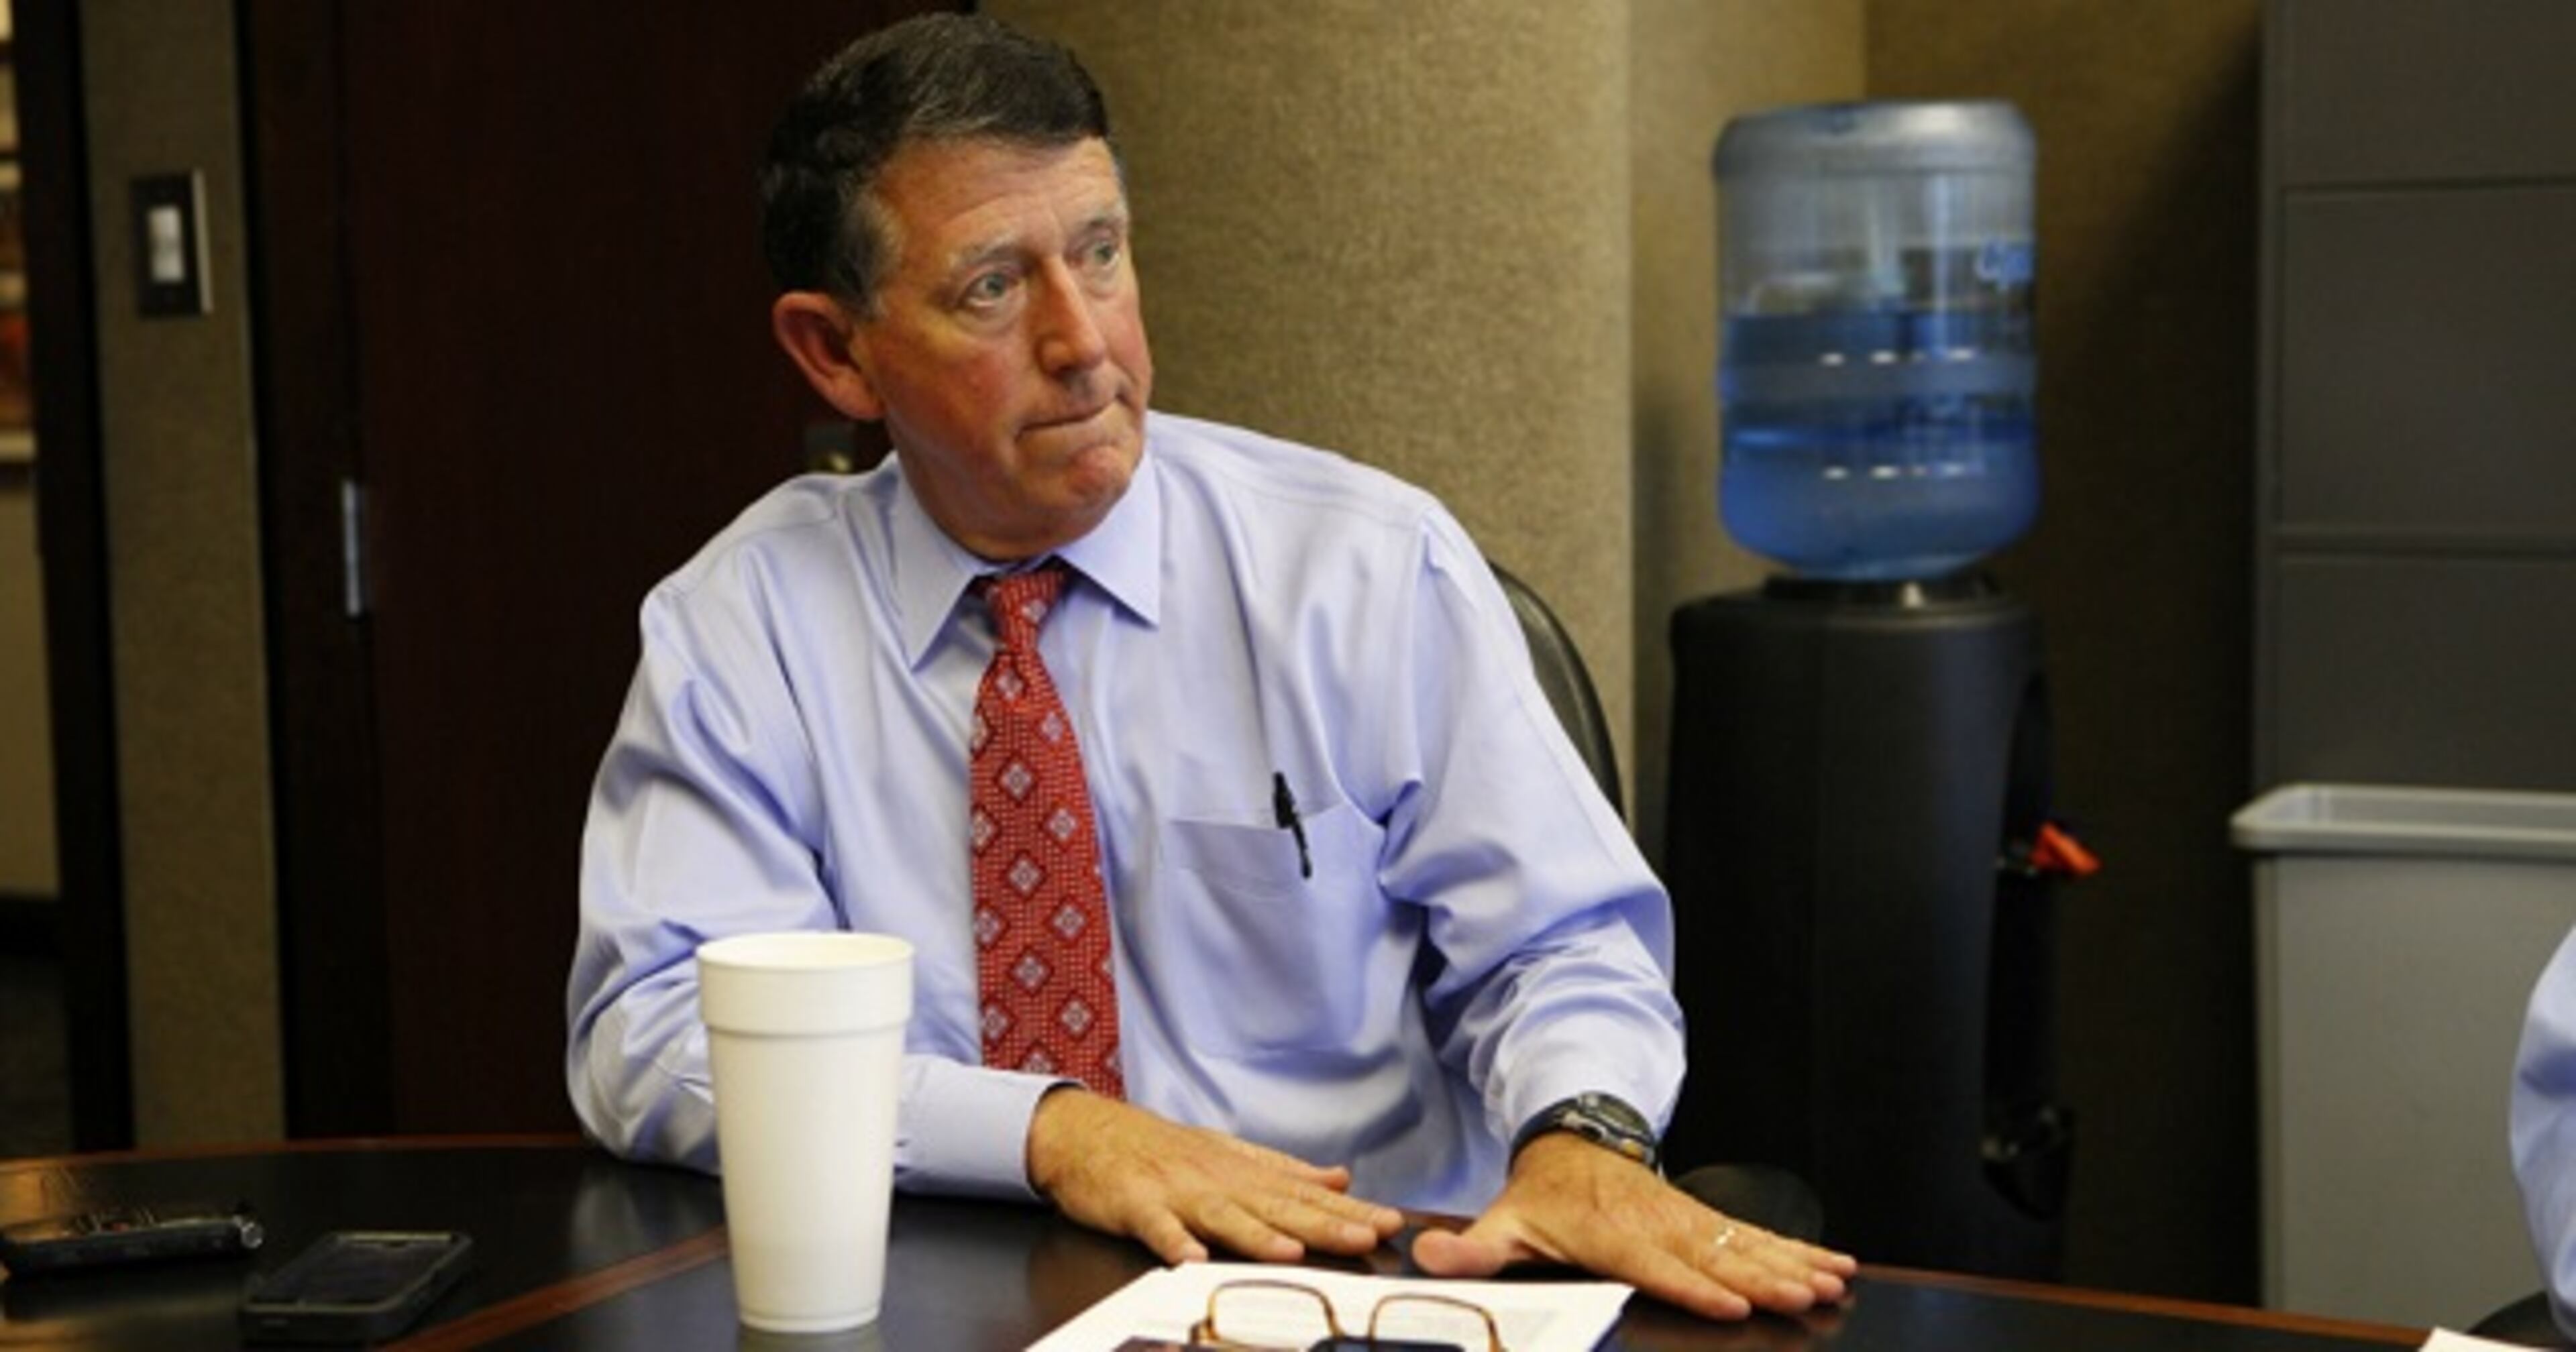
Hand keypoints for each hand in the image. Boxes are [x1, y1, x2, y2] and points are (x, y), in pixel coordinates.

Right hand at [1026, 1089, 1404, 1265]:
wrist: (1089, 1133)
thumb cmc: (1163, 1152)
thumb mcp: (1230, 1156)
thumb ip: (1285, 1171)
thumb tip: (1342, 1178)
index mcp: (1243, 1172)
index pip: (1306, 1195)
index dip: (1349, 1210)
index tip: (1391, 1221)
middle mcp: (1218, 1180)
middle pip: (1276, 1206)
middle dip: (1323, 1224)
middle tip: (1367, 1237)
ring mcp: (1177, 1192)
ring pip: (1223, 1215)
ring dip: (1256, 1235)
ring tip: (1291, 1252)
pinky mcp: (1135, 1205)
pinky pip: (1156, 1227)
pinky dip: (1173, 1242)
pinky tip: (1192, 1260)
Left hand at [1410, 1135, 1856, 1320]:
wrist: (1571, 1141)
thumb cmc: (1540, 1197)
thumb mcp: (1503, 1222)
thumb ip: (1472, 1247)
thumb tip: (1428, 1256)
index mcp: (1609, 1230)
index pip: (1654, 1261)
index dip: (1691, 1283)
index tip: (1730, 1303)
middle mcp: (1656, 1221)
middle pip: (1714, 1254)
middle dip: (1763, 1276)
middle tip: (1805, 1295)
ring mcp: (1687, 1217)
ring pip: (1744, 1242)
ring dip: (1792, 1262)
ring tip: (1833, 1281)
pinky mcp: (1705, 1217)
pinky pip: (1755, 1234)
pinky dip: (1797, 1248)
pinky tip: (1836, 1265)